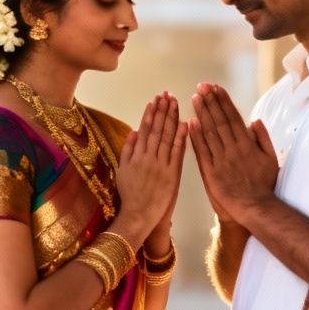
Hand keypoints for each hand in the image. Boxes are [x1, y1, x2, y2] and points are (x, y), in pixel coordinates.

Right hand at [114, 93, 186, 247]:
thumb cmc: (131, 195)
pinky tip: (185, 123)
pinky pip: (177, 152)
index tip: (155, 100)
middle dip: (162, 110)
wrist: (139, 215)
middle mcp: (148, 157)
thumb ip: (128, 150)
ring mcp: (161, 165)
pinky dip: (181, 137)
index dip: (150, 113)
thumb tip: (134, 131)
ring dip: (171, 118)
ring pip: (167, 136)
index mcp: (136, 155)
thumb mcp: (123, 171)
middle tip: (167, 94)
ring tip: (175, 102)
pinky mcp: (172, 174)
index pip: (145, 129)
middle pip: (156, 129)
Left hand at [188, 83, 278, 225]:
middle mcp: (233, 149)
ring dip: (202, 114)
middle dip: (211, 102)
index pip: (233, 117)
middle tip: (201, 86)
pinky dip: (196, 137)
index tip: (216, 87)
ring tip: (195, 98)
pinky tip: (190, 123)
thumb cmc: (264, 185)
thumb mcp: (271, 159)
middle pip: (220, 121)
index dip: (223, 101)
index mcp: (247, 144)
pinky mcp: (211, 173)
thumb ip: (263, 138)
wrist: (255, 208)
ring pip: (210, 133)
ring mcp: (221, 160)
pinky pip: (202, 152)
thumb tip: (254, 120)